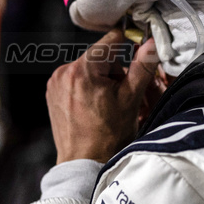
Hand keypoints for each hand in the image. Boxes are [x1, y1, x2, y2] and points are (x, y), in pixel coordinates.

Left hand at [45, 30, 160, 163]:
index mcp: (83, 70)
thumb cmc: (107, 137)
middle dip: (114, 71)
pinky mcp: (52, 92)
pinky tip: (94, 106)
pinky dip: (87, 87)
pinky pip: (75, 79)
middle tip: (120, 94)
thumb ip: (142, 67)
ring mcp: (55, 83)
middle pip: (99, 57)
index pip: (111, 41)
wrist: (84, 163)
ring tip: (106, 104)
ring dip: (101, 79)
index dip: (129, 42)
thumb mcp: (131, 99)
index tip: (139, 45)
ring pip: (88, 68)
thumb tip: (152, 44)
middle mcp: (64, 72)